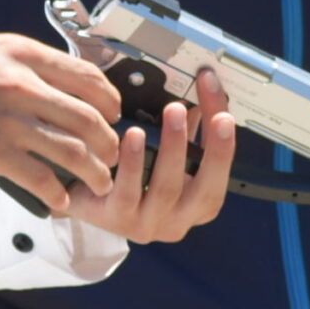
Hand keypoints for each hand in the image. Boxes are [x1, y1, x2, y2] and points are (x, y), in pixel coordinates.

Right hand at [0, 34, 123, 214]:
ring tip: (97, 183)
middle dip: (109, 142)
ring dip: (94, 172)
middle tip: (111, 156)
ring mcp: (7, 117)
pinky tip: (59, 201)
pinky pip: (42, 177)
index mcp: (17, 52)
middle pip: (89, 116)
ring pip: (74, 150)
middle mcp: (19, 82)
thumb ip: (11, 61)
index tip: (113, 115)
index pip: (86, 74)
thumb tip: (41, 74)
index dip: (109, 99)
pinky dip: (57, 193)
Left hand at [66, 69, 236, 242]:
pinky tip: (133, 135)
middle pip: (206, 192)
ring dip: (173, 148)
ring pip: (166, 190)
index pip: (220, 177)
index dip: (225, 147)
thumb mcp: (163, 148)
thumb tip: (204, 84)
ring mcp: (148, 224)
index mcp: (197, 205)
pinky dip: (133, 163)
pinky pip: (127, 193)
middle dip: (212, 153)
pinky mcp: (116, 219)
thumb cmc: (130, 171)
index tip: (226, 115)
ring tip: (173, 111)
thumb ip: (186, 124)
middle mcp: (179, 221)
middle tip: (207, 113)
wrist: (83, 196)